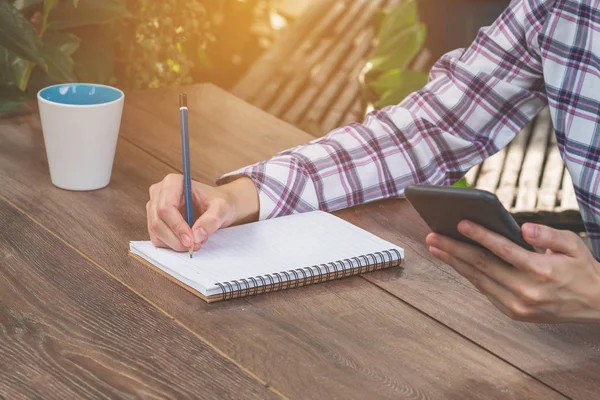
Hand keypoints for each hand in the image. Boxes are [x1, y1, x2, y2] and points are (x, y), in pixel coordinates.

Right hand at [146, 174, 258, 251]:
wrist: (216, 207)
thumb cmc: (217, 203)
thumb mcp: (222, 208)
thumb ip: (212, 219)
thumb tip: (197, 234)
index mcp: (173, 182)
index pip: (165, 207)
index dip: (177, 226)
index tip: (191, 240)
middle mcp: (159, 192)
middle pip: (158, 221)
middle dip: (176, 239)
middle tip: (195, 246)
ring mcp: (154, 207)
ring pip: (156, 232)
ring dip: (175, 243)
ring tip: (196, 242)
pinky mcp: (154, 221)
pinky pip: (157, 238)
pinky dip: (172, 245)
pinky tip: (187, 241)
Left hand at [426, 221, 599, 322]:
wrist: (596, 306)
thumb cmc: (582, 270)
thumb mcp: (575, 245)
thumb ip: (548, 234)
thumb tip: (524, 228)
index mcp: (542, 271)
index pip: (502, 250)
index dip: (479, 235)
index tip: (459, 223)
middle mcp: (526, 290)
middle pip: (482, 265)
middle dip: (453, 249)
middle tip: (432, 236)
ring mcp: (518, 305)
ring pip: (478, 279)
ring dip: (454, 263)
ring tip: (436, 248)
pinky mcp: (514, 313)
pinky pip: (486, 291)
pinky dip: (469, 276)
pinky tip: (455, 263)